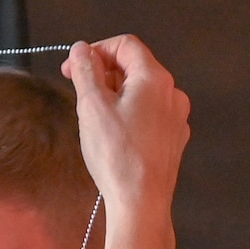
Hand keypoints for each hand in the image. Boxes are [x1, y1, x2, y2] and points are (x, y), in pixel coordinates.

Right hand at [63, 34, 190, 248]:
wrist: (141, 203)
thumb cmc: (117, 157)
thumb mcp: (92, 107)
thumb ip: (86, 72)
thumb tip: (81, 50)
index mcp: (154, 78)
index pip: (125, 45)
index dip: (96, 50)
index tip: (73, 66)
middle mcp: (171, 93)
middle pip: (134, 68)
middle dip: (104, 74)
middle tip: (79, 91)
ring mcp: (175, 118)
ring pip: (141, 93)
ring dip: (116, 96)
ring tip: (95, 118)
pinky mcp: (173, 140)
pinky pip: (149, 116)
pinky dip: (130, 116)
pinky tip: (114, 136)